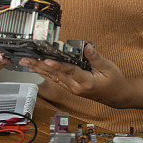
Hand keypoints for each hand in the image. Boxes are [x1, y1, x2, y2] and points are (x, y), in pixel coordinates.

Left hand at [20, 44, 138, 108]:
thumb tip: (86, 47)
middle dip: (39, 66)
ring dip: (38, 69)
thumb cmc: (114, 82)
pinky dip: (45, 72)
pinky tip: (36, 68)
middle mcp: (76, 87)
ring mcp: (72, 88)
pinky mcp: (70, 87)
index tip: (47, 60)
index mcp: (86, 82)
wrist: (117, 96)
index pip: (69, 71)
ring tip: (26, 62)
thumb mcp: (109, 67)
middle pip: (55, 74)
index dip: (57, 65)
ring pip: (53, 77)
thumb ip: (96, 57)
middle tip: (26, 59)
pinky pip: (55, 79)